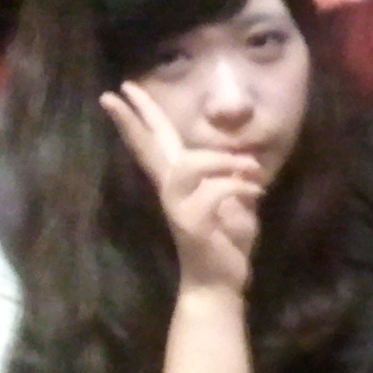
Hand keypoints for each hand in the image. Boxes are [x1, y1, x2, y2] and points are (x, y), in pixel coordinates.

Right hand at [102, 81, 264, 292]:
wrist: (222, 281)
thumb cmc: (227, 240)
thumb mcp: (235, 201)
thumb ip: (232, 178)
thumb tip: (243, 159)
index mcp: (180, 182)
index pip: (156, 142)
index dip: (140, 117)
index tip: (119, 90)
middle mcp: (171, 192)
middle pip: (149, 148)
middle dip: (135, 118)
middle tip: (115, 91)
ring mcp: (178, 209)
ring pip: (187, 165)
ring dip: (223, 161)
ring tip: (251, 168)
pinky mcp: (192, 226)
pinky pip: (215, 193)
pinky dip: (240, 188)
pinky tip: (256, 193)